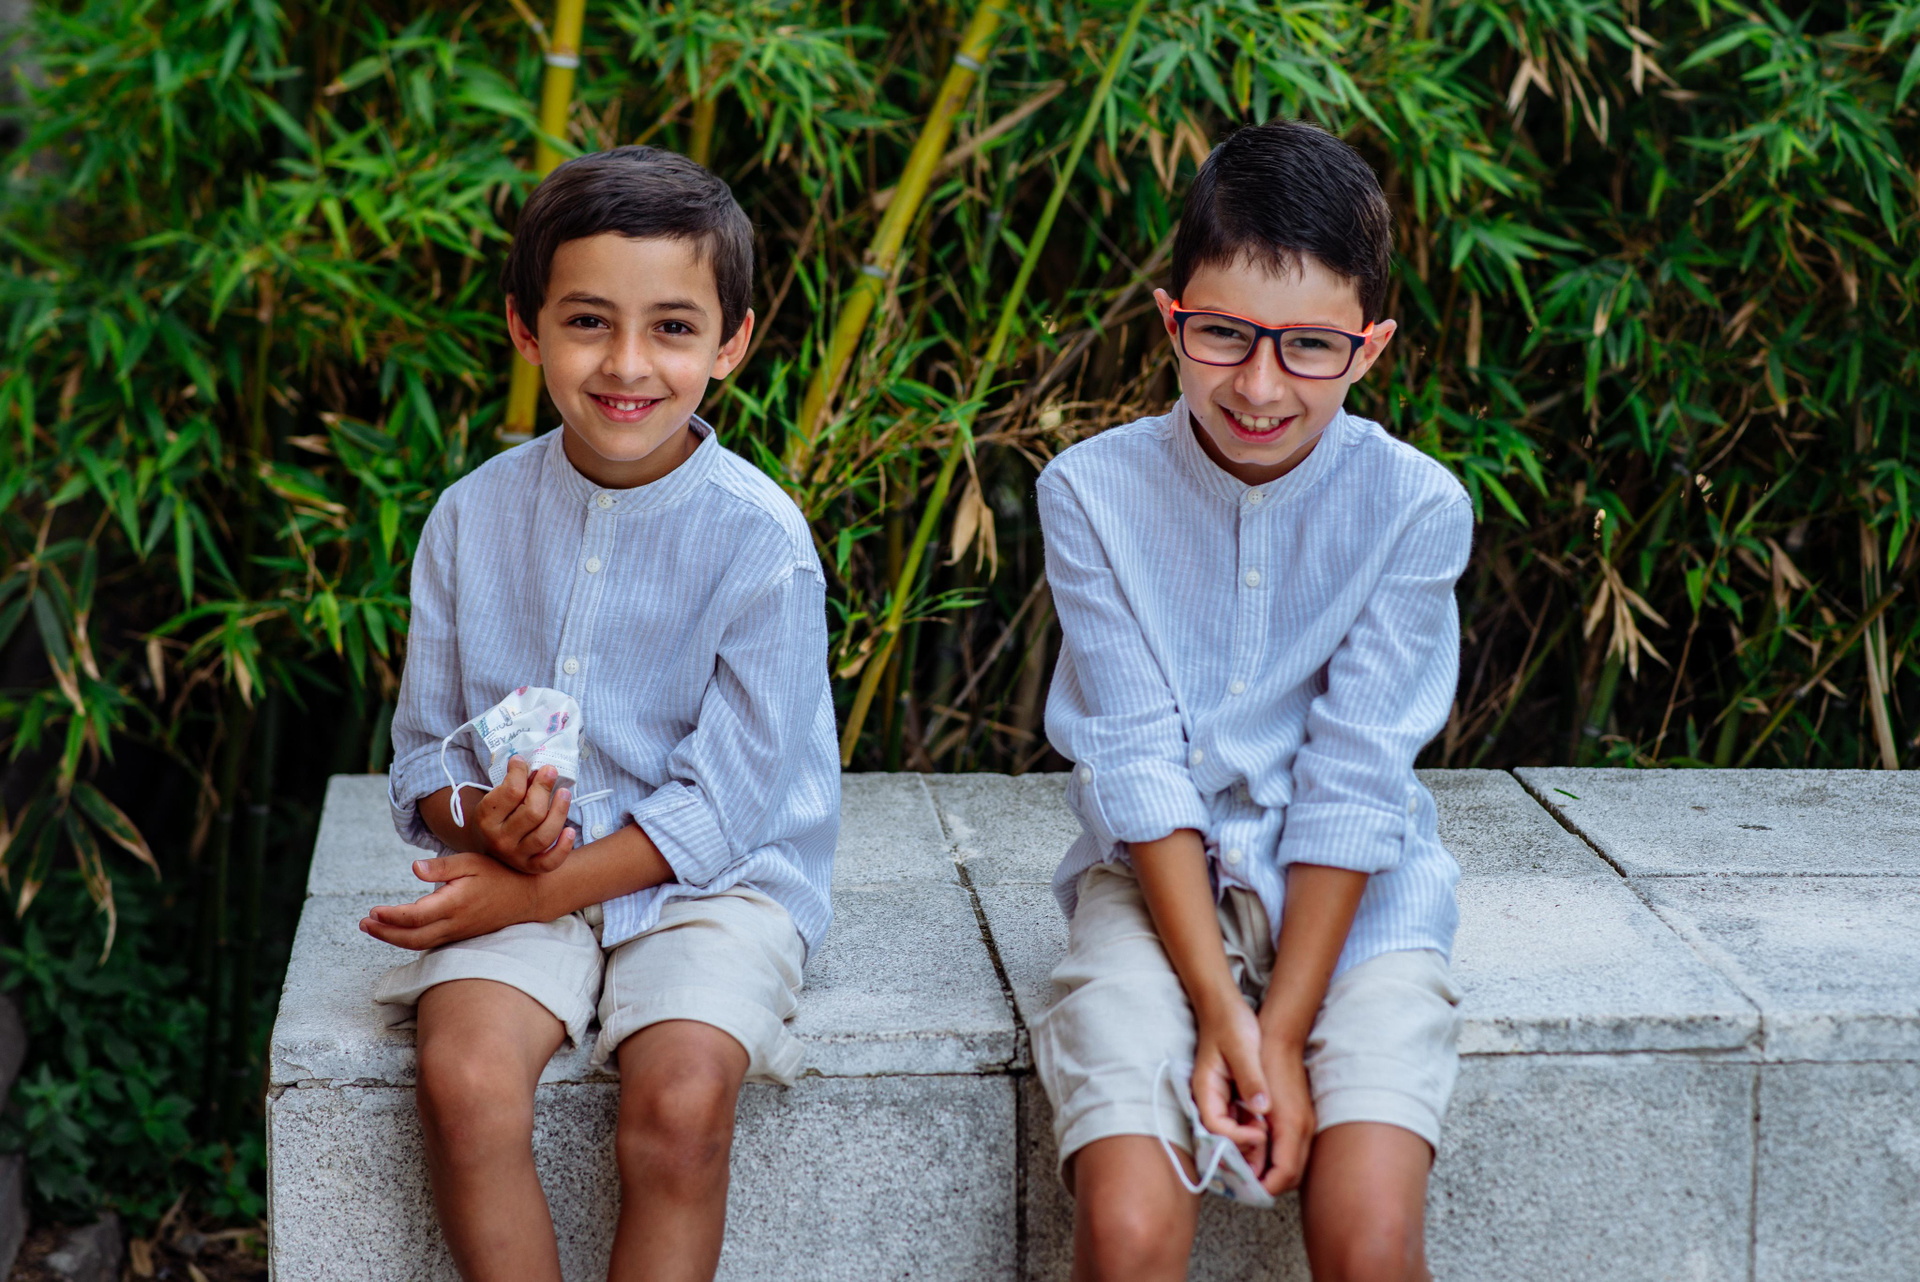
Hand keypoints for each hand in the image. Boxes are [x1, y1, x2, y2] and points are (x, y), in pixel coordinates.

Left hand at [359, 852, 545, 949]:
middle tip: (364, 924)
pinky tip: (400, 933)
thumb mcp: (471, 862)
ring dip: (394, 939)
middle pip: (412, 938)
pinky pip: (431, 944)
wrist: (527, 896)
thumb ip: (441, 867)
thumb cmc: (499, 874)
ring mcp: (458, 933)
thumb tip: (414, 868)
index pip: (415, 916)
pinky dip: (410, 941)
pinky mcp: (461, 936)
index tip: (373, 911)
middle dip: (385, 933)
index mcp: (455, 903)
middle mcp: (455, 923)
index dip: (391, 917)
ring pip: (420, 944)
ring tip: (374, 928)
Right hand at [470, 756, 575, 873]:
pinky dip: (564, 847)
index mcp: (487, 818)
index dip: (523, 772)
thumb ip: (513, 782)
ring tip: (565, 793)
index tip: (530, 763)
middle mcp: (500, 839)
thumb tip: (532, 764)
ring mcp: (516, 856)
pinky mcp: (530, 867)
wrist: (485, 848)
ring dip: (560, 811)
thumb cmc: (496, 816)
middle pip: (533, 812)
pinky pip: (551, 861)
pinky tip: (571, 830)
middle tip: (551, 772)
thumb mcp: (495, 798)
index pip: (511, 792)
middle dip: (544, 788)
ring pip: (545, 835)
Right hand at [1191, 995, 1270, 1171]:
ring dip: (1251, 1144)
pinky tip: (1271, 1130)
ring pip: (1232, 1134)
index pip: (1215, 1128)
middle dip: (1243, 1151)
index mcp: (1205, 1089)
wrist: (1225, 1006)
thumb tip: (1262, 1108)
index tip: (1261, 1134)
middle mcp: (1210, 1100)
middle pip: (1222, 1139)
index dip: (1237, 1139)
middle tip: (1270, 1151)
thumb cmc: (1230, 1022)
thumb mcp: (1243, 1048)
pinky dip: (1254, 1130)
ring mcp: (1220, 1100)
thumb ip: (1251, 1078)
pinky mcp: (1232, 1098)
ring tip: (1273, 1144)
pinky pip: (1240, 1123)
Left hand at [1255, 1038, 1315, 1193]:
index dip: (1263, 1189)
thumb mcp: (1249, 1084)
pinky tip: (1254, 1150)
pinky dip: (1274, 1158)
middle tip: (1239, 1185)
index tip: (1242, 1190)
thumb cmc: (1262, 1057)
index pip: (1284, 1176)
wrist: (1280, 1033)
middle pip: (1291, 1177)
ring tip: (1242, 1171)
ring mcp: (1305, 1123)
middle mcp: (1303, 1129)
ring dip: (1270, 1173)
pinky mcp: (1301, 1118)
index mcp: (1291, 1125)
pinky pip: (1291, 1150)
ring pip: (1292, 1165)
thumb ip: (1248, 1111)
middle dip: (1266, 1185)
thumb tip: (1248, 1148)